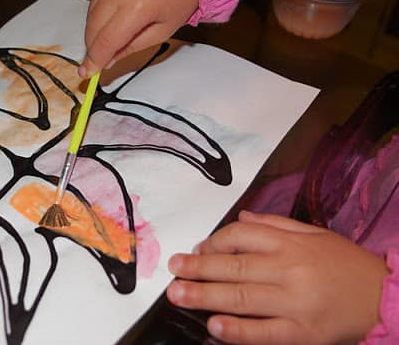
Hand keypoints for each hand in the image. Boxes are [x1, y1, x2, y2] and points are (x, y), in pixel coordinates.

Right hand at [80, 0, 197, 77]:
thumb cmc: (177, 1)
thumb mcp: (159, 34)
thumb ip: (129, 48)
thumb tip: (106, 62)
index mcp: (138, 6)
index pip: (107, 40)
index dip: (95, 59)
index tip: (87, 73)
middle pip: (93, 29)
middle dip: (93, 49)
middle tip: (97, 62)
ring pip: (89, 17)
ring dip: (93, 34)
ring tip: (108, 42)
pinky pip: (93, 3)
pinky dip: (96, 18)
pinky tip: (109, 23)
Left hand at [167, 211, 388, 344]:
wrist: (384, 297)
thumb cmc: (343, 263)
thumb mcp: (312, 234)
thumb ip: (274, 224)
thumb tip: (239, 216)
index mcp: (290, 243)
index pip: (241, 236)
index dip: (213, 242)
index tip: (196, 249)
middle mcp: (289, 269)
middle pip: (234, 266)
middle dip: (198, 268)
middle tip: (172, 270)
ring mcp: (295, 304)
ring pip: (242, 298)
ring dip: (206, 296)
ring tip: (178, 294)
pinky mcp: (304, 334)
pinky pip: (264, 333)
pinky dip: (238, 330)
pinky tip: (215, 326)